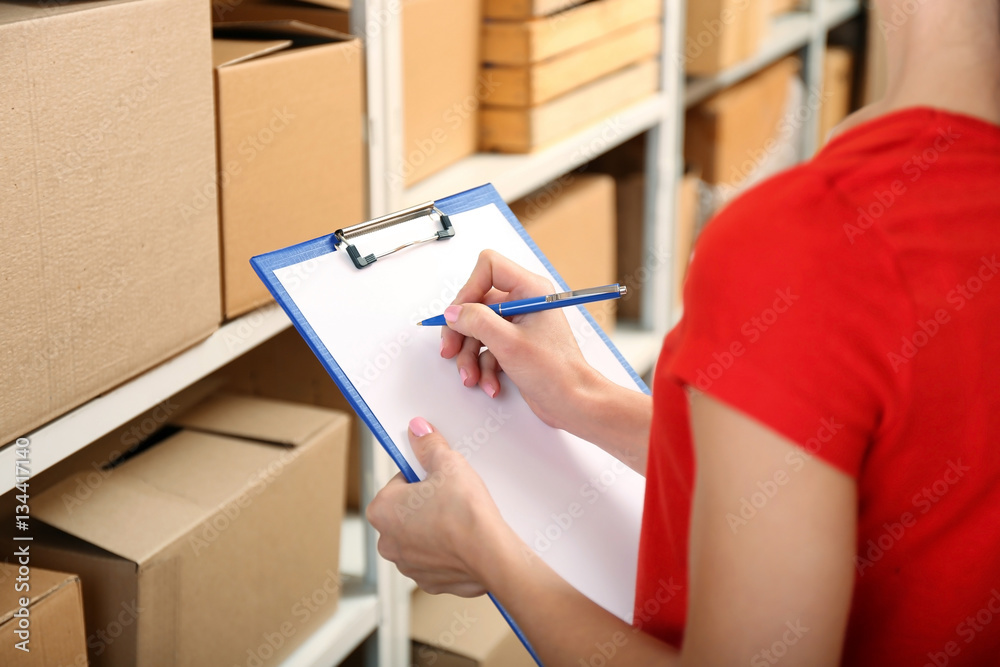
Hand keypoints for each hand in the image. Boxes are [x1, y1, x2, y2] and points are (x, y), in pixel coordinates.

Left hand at [365, 417, 516, 596]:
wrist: (491, 554)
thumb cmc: (464, 512)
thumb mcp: (448, 464)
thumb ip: (429, 445)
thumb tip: (418, 429)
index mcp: (382, 509)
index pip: (399, 481)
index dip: (422, 475)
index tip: (438, 477)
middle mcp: (387, 541)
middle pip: (407, 511)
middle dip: (426, 503)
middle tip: (451, 496)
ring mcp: (408, 564)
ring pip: (421, 536)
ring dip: (435, 527)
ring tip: (460, 518)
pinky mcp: (429, 581)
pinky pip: (435, 558)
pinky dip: (447, 550)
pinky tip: (465, 540)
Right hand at [441, 250, 603, 430]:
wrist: (573, 402)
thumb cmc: (555, 371)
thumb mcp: (508, 343)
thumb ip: (476, 322)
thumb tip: (453, 312)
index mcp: (530, 290)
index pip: (489, 268)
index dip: (469, 289)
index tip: (459, 315)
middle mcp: (524, 303)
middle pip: (476, 304)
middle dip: (462, 332)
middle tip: (450, 350)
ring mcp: (518, 325)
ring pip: (478, 330)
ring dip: (470, 356)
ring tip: (471, 377)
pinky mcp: (515, 345)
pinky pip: (487, 349)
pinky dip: (483, 368)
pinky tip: (489, 384)